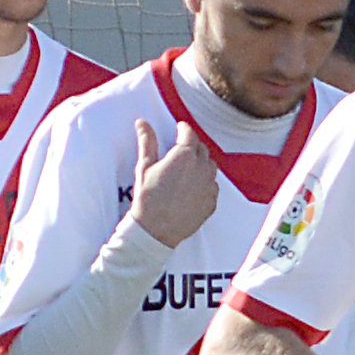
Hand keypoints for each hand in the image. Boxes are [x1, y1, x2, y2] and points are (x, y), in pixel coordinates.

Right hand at [124, 117, 218, 253]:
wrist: (156, 230)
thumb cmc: (148, 199)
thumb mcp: (144, 167)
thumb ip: (146, 142)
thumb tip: (142, 123)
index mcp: (184, 155)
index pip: (188, 133)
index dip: (183, 129)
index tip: (179, 128)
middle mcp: (201, 167)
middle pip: (201, 148)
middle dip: (191, 146)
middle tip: (180, 150)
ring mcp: (209, 185)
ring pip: (210, 166)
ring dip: (200, 163)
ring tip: (186, 170)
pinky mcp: (212, 201)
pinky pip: (212, 185)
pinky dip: (204, 183)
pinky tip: (191, 188)